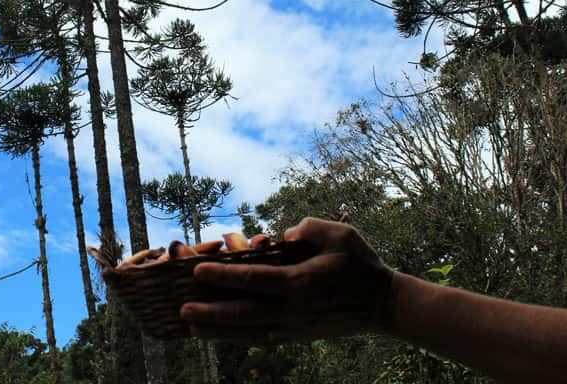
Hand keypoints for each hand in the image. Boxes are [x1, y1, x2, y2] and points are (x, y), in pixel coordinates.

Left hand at [179, 217, 394, 343]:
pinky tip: (221, 336)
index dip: (224, 275)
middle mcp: (294, 309)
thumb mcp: (341, 234)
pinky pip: (262, 339)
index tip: (198, 271)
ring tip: (191, 327)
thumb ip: (309, 227)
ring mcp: (295, 327)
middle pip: (244, 313)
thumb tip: (282, 234)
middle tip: (182, 309)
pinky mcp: (298, 336)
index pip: (254, 279)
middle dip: (210, 312)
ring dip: (218, 331)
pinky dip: (239, 339)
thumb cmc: (361, 265)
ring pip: (249, 332)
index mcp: (301, 282)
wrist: (384, 305)